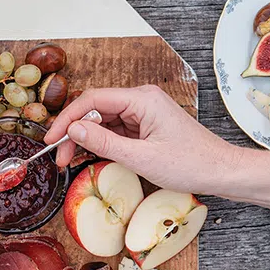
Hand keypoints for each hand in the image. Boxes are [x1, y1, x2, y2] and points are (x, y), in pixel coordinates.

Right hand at [46, 85, 269, 214]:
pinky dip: (99, 144)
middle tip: (58, 159)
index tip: (50, 140)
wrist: (220, 171)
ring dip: (84, 140)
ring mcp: (143, 113)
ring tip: (68, 162)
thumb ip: (104, 142)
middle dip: (73, 133)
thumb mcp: (140, 158)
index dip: (67, 119)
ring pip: (103, 121)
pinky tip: (85, 158)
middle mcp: (141, 100)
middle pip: (95, 110)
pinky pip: (115, 131)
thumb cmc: (188, 164)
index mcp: (141, 99)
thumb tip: (73, 129)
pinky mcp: (146, 126)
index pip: (92, 100)